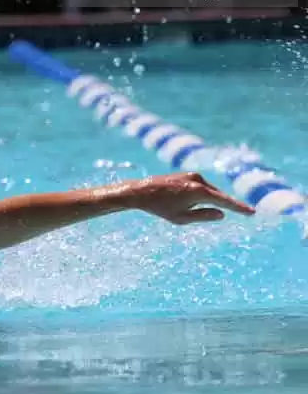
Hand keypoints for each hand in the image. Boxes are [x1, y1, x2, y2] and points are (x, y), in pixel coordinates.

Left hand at [123, 172, 254, 224]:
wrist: (141, 191)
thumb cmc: (160, 208)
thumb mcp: (181, 218)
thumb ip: (203, 216)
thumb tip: (222, 213)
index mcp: (198, 192)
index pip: (224, 201)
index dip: (239, 208)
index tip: (252, 212)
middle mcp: (198, 180)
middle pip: (219, 196)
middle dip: (228, 205)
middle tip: (245, 212)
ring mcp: (193, 175)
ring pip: (210, 191)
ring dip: (210, 201)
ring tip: (189, 209)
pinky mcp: (188, 174)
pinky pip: (202, 187)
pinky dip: (203, 196)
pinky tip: (190, 202)